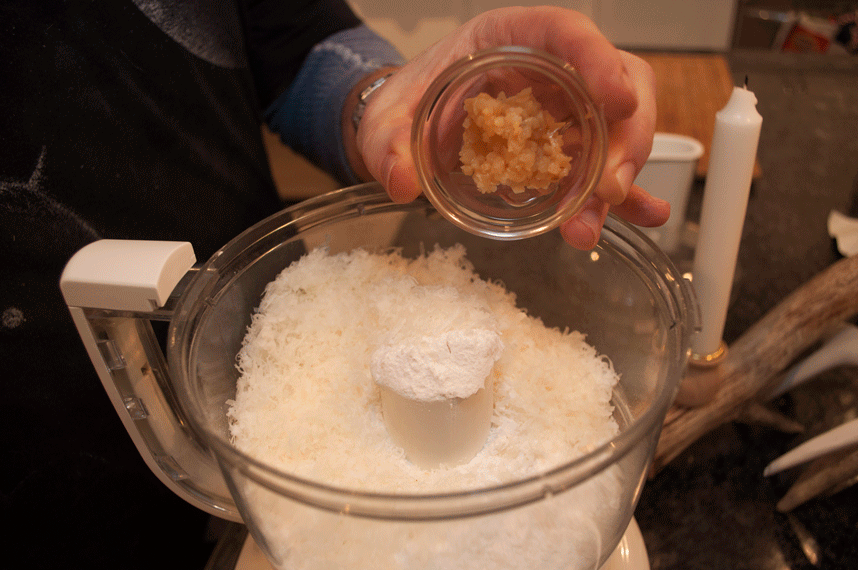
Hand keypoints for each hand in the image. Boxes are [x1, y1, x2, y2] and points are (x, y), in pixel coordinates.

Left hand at [356, 7, 668, 249]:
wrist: (410, 125)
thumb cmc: (408, 103)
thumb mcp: (388, 118)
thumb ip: (386, 144)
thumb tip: (402, 183)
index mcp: (510, 37)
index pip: (567, 32)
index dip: (599, 61)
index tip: (617, 101)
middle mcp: (551, 68)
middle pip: (617, 84)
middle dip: (624, 139)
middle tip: (606, 191)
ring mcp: (567, 107)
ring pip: (621, 127)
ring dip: (620, 176)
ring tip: (590, 224)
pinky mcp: (568, 145)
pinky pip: (605, 164)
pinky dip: (624, 192)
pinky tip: (642, 216)